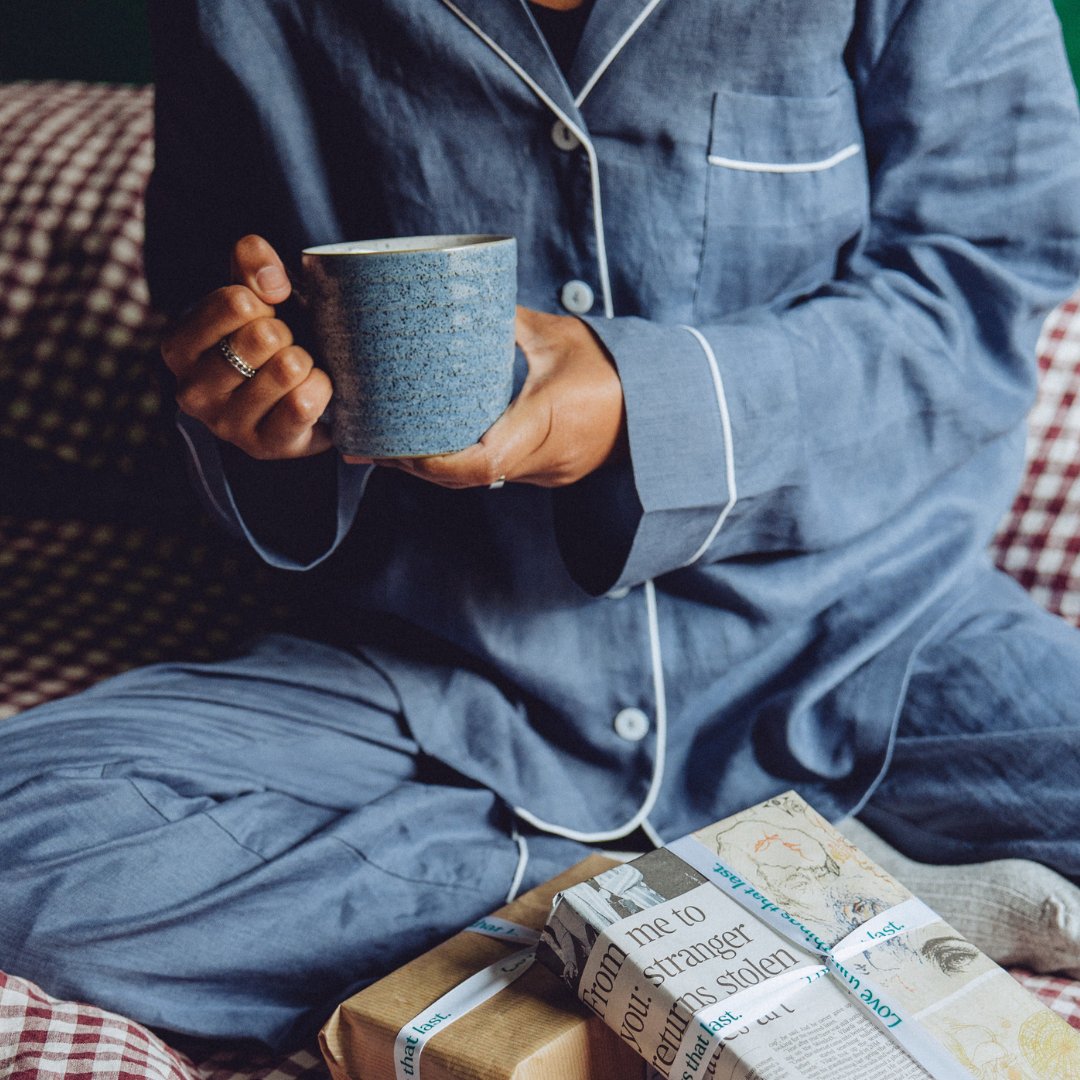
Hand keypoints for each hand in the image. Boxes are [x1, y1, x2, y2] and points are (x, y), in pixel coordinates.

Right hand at [160, 235, 332, 458]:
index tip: (264, 315)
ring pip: (286, 370)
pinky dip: (321, 389)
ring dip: (306, 362)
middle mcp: (192, 389)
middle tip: (283, 346)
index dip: (265, 301)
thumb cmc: (268, 340)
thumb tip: (271, 282)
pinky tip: (312, 389)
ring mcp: (226, 423)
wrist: (293, 401)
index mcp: (179, 346)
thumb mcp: (255, 294)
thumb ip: (252, 263)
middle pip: (263, 336)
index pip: (236, 302)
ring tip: (296, 368)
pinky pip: (303, 405)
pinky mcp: (263, 446)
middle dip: (287, 333)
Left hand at [357, 307, 625, 487]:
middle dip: (414, 464)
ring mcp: (544, 472)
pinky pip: (491, 473)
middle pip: (465, 477)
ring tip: (385, 443)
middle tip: (369, 441)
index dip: (433, 461)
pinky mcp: (543, 472)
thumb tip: (462, 301)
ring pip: (475, 479)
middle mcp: (542, 459)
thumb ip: (511, 322)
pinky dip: (456, 463)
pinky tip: (427, 447)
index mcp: (546, 423)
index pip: (480, 463)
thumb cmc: (614, 369)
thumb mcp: (560, 337)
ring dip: (431, 466)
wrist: (660, 409)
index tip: (395, 446)